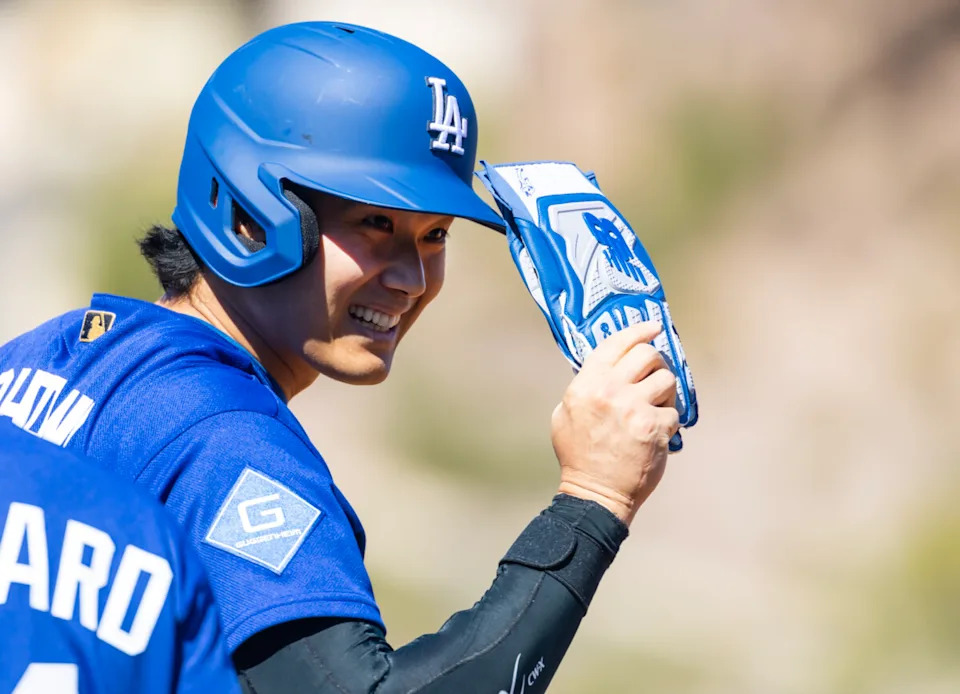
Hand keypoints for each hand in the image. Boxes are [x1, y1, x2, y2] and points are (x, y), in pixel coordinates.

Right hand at [552, 321, 679, 525]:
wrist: (595, 493)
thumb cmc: (579, 455)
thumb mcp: (564, 414)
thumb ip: (584, 386)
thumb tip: (609, 366)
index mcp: (586, 384)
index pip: (617, 344)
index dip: (638, 331)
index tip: (653, 326)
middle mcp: (610, 391)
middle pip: (648, 355)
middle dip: (655, 362)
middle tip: (654, 372)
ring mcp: (635, 408)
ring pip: (666, 379)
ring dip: (664, 391)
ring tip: (654, 406)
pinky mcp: (655, 428)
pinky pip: (673, 411)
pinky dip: (668, 420)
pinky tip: (655, 431)